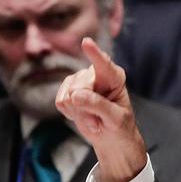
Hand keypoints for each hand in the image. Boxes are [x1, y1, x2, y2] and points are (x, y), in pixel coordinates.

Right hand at [56, 37, 146, 181]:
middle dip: (86, 109)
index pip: (104, 64)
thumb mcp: (115, 119)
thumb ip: (98, 105)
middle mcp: (95, 74)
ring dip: (79, 114)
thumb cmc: (120, 127)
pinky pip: (60, 102)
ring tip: (94, 120)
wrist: (111, 139)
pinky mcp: (67, 91)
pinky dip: (71, 114)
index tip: (86, 42)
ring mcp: (79, 81)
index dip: (94, 54)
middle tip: (98, 122)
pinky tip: (83, 116)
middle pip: (79, 87)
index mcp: (114, 77)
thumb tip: (76, 95)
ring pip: (68, 96)